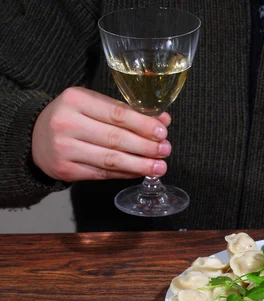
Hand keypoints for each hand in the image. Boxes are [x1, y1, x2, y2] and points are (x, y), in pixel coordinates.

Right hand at [32, 87, 171, 181]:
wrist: (34, 137)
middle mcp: (66, 123)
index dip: (143, 125)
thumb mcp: (92, 104)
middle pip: (115, 138)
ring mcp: (64, 148)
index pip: (117, 114)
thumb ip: (125, 111)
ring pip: (110, 159)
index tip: (163, 132)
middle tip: (165, 150)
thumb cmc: (72, 117)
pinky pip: (102, 174)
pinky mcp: (65, 169)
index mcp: (75, 100)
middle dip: (146, 146)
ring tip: (159, 166)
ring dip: (140, 164)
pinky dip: (125, 173)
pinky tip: (140, 171)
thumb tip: (163, 121)